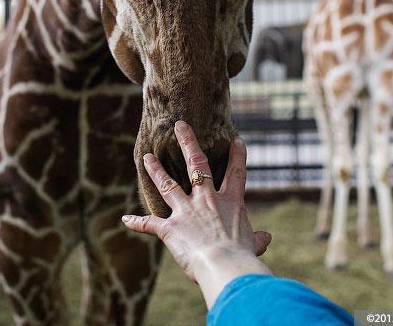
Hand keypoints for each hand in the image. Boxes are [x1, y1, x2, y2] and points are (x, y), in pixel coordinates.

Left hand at [122, 121, 272, 307]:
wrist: (224, 266)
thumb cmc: (241, 257)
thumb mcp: (251, 246)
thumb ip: (256, 240)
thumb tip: (266, 239)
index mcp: (231, 203)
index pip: (236, 174)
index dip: (237, 156)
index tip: (237, 140)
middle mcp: (207, 200)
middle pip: (197, 165)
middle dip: (188, 143)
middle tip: (180, 125)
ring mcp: (186, 211)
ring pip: (168, 184)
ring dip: (156, 170)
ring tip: (146, 157)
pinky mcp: (170, 227)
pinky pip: (150, 223)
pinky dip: (137, 222)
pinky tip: (126, 220)